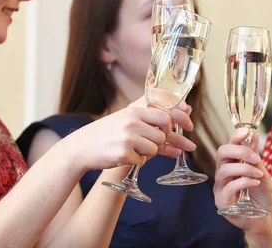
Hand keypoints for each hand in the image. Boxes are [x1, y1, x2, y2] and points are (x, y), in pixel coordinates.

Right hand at [65, 97, 195, 170]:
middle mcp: (132, 121)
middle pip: (163, 134)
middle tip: (147, 143)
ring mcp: (128, 137)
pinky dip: (135, 161)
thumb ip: (152, 114)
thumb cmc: (108, 133)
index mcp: (134, 110)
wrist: (81, 147)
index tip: (190, 126)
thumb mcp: (127, 117)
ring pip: (154, 148)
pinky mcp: (123, 154)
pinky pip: (141, 160)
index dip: (180, 121)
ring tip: (131, 148)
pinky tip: (123, 155)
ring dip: (146, 152)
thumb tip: (185, 110)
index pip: (166, 114)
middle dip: (160, 141)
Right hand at [213, 128, 271, 240]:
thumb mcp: (262, 173)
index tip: (246, 131)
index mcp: (230, 166)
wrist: (268, 221)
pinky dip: (244, 181)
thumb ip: (255, 157)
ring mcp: (220, 189)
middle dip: (239, 151)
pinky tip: (256, 183)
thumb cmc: (264, 198)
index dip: (234, 137)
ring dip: (244, 168)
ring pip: (224, 170)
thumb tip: (254, 135)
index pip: (227, 147)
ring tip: (258, 174)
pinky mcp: (222, 203)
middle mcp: (222, 176)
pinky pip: (229, 187)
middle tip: (256, 157)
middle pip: (221, 154)